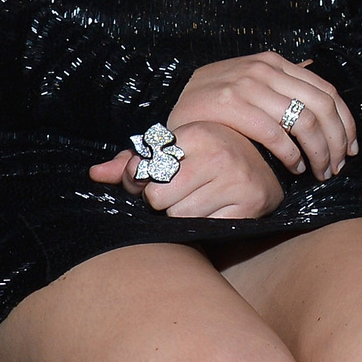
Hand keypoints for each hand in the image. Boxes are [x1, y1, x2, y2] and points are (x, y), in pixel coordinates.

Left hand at [87, 121, 282, 219]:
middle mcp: (218, 153)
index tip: (160, 178)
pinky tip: (215, 209)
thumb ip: (133, 162)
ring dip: (184, 215)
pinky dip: (204, 225)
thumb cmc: (210, 156)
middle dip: (164, 201)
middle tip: (182, 191)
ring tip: (200, 199)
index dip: (146, 182)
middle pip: (158, 199)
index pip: (146, 173)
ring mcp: (236, 180)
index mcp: (196, 133)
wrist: (267, 166)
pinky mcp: (248, 207)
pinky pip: (204, 229)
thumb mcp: (175, 150)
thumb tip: (94, 174)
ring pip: (179, 217)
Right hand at [168, 52, 356, 179]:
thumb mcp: (249, 78)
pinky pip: (275, 133)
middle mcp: (264, 69)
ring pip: (304, 122)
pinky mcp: (231, 104)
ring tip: (318, 171)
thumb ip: (280, 78)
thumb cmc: (217, 100)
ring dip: (318, 153)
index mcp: (274, 62)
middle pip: (321, 107)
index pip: (326, 91)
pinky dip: (291, 154)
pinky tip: (293, 167)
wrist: (174, 105)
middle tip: (336, 167)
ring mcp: (248, 85)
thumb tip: (312, 68)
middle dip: (336, 141)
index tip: (350, 147)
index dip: (345, 122)